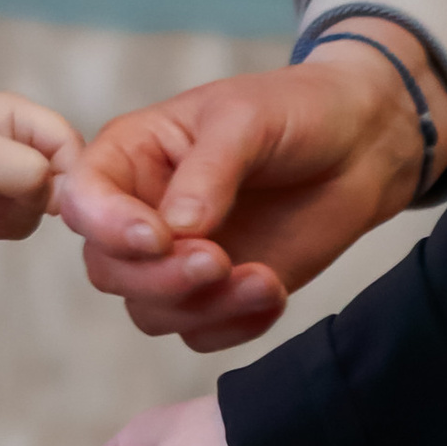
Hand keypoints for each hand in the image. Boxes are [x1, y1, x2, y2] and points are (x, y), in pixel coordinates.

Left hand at [0, 92, 80, 241]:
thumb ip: (30, 172)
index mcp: (19, 114)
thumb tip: (59, 196)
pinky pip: (23, 218)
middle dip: (34, 200)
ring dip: (16, 216)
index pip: (73, 145)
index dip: (68, 177)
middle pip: (63, 177)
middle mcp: (18, 137)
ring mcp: (8, 168)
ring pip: (45, 203)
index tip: (42, 200)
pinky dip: (4, 225)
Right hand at [57, 36, 446, 350]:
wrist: (363, 144)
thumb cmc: (296, 111)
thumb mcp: (247, 119)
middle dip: (160, 278)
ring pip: (151, 311)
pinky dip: (234, 326)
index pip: (82, 200)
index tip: (160, 236)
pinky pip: (200, 334)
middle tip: (220, 261)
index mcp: (131, 155)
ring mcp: (178, 257)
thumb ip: (208, 170)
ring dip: (203, 307)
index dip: (107, 226)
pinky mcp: (219, 293)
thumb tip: (175, 228)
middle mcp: (141, 210)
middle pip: (109, 269)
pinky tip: (272, 291)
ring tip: (264, 280)